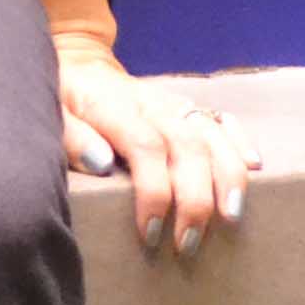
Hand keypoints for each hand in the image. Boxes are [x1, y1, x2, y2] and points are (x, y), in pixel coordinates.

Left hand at [53, 30, 261, 259]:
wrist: (80, 61)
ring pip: (210, 132)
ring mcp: (171, 102)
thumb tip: (101, 162)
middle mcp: (150, 103)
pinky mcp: (184, 105)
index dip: (153, 192)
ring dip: (227, 174)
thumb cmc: (63, 99)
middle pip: (187, 144)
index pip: (145, 146)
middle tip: (188, 243)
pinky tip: (253, 165)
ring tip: (232, 216)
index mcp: (114, 106)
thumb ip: (71, 137)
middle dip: (195, 197)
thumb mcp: (51, 113)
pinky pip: (220, 117)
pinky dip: (239, 140)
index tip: (149, 234)